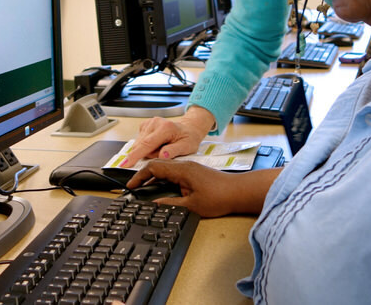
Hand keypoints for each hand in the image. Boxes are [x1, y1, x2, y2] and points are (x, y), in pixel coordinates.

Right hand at [120, 106, 214, 167]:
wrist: (188, 129)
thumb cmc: (188, 138)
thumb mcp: (187, 147)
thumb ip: (174, 151)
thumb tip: (162, 155)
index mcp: (165, 127)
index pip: (146, 144)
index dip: (135, 155)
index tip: (126, 164)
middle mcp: (155, 123)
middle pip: (141, 146)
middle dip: (148, 155)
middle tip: (163, 154)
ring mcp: (149, 123)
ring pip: (139, 144)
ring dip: (147, 151)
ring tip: (162, 148)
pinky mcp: (145, 125)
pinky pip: (140, 141)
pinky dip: (146, 146)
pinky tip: (156, 145)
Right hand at [127, 159, 272, 216]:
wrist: (239, 192)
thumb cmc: (220, 198)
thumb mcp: (192, 206)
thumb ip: (170, 205)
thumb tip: (154, 205)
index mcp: (182, 170)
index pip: (154, 168)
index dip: (139, 176)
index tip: (131, 186)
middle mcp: (185, 165)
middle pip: (158, 166)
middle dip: (144, 177)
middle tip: (134, 188)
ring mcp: (190, 168)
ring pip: (166, 169)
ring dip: (154, 178)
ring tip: (144, 190)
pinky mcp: (194, 172)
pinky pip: (174, 172)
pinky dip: (164, 179)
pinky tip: (162, 189)